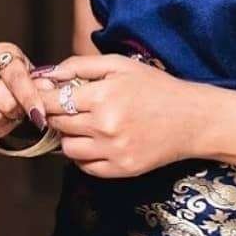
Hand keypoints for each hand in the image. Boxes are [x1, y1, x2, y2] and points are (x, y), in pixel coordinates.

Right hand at [0, 41, 56, 140]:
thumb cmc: (15, 83)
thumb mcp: (32, 78)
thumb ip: (41, 84)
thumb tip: (47, 89)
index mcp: (1, 51)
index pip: (17, 77)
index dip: (30, 98)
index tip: (39, 114)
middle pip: (4, 101)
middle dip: (16, 111)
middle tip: (17, 109)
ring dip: (2, 121)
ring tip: (3, 112)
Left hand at [41, 53, 206, 177]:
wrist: (191, 118)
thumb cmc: (155, 86)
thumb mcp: (121, 64)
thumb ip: (81, 65)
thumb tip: (47, 73)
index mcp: (103, 96)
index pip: (53, 101)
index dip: (44, 96)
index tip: (43, 94)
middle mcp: (105, 127)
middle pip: (58, 124)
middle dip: (56, 114)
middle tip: (66, 106)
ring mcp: (112, 151)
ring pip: (67, 148)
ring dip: (69, 135)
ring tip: (84, 123)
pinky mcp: (120, 170)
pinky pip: (84, 167)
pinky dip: (83, 155)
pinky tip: (96, 140)